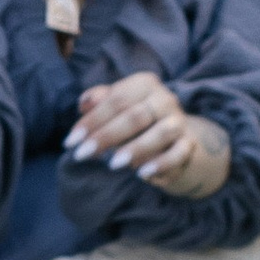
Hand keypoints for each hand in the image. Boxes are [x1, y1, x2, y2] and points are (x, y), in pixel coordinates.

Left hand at [74, 72, 229, 193]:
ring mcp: (178, 122)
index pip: (116, 100)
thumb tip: (84, 103)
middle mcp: (165, 99)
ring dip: (135, 149)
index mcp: (145, 84)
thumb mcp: (118, 107)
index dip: (91, 121)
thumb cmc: (136, 121)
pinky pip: (178, 154)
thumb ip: (101, 101)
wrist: (174, 138)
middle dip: (105, 136)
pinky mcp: (188, 144)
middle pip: (134, 116)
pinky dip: (161, 164)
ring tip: (113, 164)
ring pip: (159, 133)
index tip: (70, 142)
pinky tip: (142, 174)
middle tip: (82, 155)